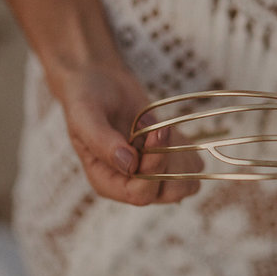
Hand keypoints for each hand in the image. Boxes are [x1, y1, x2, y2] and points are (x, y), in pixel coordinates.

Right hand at [55, 65, 202, 204]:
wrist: (99, 80)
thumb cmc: (86, 98)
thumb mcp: (85, 116)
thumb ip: (102, 141)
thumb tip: (129, 164)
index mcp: (106, 182)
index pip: (139, 195)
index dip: (153, 168)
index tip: (156, 133)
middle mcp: (129, 183)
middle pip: (167, 193)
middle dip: (169, 161)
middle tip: (160, 130)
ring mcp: (150, 173)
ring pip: (184, 184)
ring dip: (181, 156)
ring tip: (160, 129)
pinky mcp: (167, 159)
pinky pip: (192, 167)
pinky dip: (188, 149)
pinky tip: (168, 130)